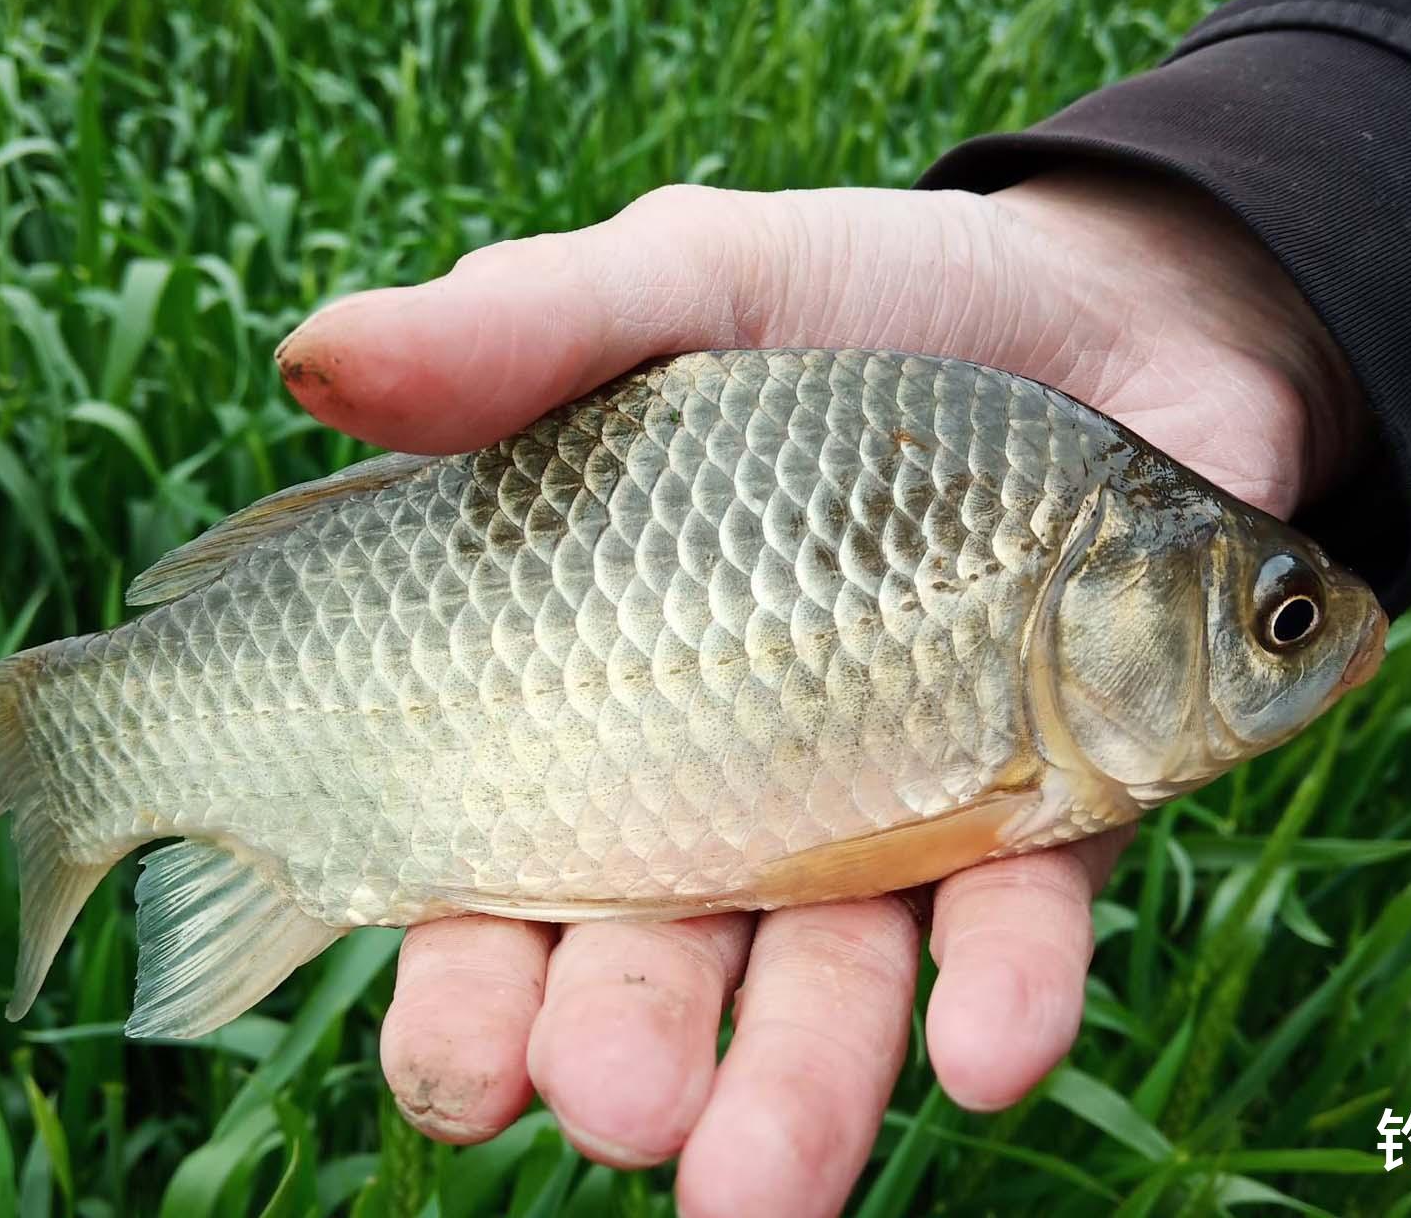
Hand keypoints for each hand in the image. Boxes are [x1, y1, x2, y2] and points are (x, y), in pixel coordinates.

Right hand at [278, 169, 1367, 1215]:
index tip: (457, 1061)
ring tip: (761, 1185)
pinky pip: (1025, 916)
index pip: (496, 871)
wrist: (1100, 295)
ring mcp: (896, 807)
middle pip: (657, 958)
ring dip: (799, 1081)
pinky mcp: (1060, 801)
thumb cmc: (855, 291)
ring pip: (827, 979)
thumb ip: (522, 330)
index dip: (462, 982)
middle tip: (614, 1113)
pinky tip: (982, 1056)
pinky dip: (1005, 986)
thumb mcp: (681, 284)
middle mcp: (736, 782)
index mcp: (603, 690)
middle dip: (625, 1048)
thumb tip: (310, 360)